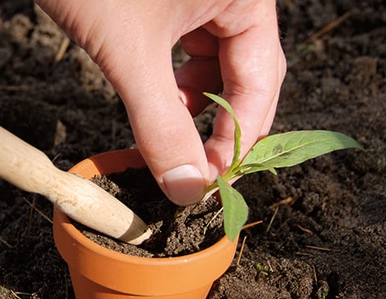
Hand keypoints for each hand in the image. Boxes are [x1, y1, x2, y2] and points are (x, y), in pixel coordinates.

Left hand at [37, 0, 285, 204]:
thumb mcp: (130, 53)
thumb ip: (162, 125)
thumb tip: (187, 189)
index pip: (260, 80)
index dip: (239, 137)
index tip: (214, 180)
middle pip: (246, 74)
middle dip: (222, 124)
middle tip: (199, 168)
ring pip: (218, 64)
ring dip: (198, 106)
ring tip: (172, 130)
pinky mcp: (176, 2)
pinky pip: (192, 50)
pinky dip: (177, 83)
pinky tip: (159, 98)